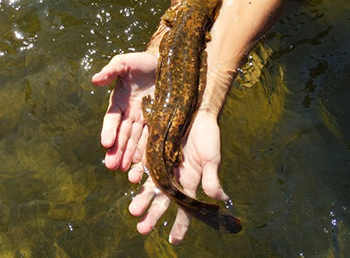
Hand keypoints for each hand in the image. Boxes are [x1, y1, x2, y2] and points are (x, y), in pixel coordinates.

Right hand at [91, 52, 156, 171]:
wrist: (167, 63)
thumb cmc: (142, 62)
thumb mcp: (125, 62)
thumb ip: (111, 70)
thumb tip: (95, 79)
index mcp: (120, 101)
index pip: (112, 119)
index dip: (108, 131)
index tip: (105, 143)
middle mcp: (131, 114)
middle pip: (123, 135)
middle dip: (117, 151)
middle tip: (111, 166)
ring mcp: (145, 120)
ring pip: (136, 141)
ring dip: (130, 156)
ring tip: (126, 173)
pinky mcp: (160, 123)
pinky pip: (152, 139)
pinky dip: (147, 152)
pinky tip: (143, 166)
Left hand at [128, 110, 227, 243]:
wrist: (196, 108)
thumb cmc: (208, 133)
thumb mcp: (212, 156)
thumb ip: (211, 177)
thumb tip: (218, 198)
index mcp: (190, 180)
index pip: (185, 207)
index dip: (180, 224)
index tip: (174, 240)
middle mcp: (174, 175)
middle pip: (163, 199)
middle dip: (153, 214)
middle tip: (142, 227)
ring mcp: (162, 162)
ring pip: (150, 185)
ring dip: (142, 197)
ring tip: (133, 209)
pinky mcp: (152, 148)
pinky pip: (142, 163)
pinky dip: (137, 172)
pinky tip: (131, 178)